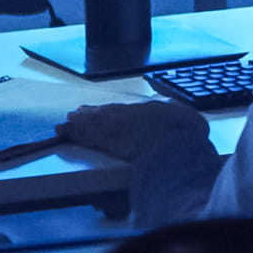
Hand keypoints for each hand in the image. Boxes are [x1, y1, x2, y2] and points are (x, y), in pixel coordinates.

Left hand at [59, 100, 209, 163]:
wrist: (174, 143)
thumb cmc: (184, 133)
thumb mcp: (187, 118)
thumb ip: (177, 114)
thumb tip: (179, 112)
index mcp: (148, 109)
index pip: (125, 110)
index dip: (113, 112)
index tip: (103, 112)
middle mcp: (129, 114)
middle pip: (105, 113)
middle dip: (91, 114)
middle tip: (77, 113)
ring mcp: (115, 125)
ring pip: (91, 122)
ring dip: (78, 122)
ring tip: (66, 123)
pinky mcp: (105, 139)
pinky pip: (84, 134)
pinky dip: (73, 132)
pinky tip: (65, 132)